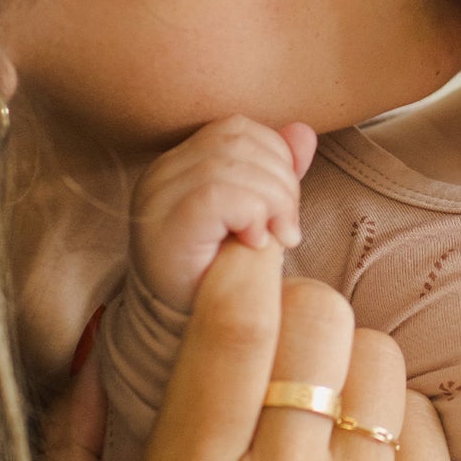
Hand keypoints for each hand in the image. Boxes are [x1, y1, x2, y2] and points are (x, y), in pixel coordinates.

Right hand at [41, 239, 455, 460]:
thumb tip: (92, 361)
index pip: (230, 335)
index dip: (241, 274)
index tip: (242, 268)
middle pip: (320, 326)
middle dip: (301, 309)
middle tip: (288, 337)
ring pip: (383, 362)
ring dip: (353, 361)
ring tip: (329, 400)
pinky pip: (427, 425)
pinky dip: (397, 418)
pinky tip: (367, 453)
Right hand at [130, 116, 316, 311]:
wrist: (187, 332)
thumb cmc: (221, 274)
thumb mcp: (257, 217)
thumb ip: (276, 174)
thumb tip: (304, 132)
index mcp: (180, 165)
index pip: (236, 129)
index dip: (276, 156)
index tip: (288, 205)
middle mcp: (160, 174)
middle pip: (238, 143)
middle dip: (281, 182)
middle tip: (288, 229)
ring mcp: (157, 199)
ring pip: (232, 166)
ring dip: (273, 202)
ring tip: (276, 239)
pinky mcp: (165, 225)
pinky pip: (219, 195)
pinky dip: (252, 215)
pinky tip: (255, 244)